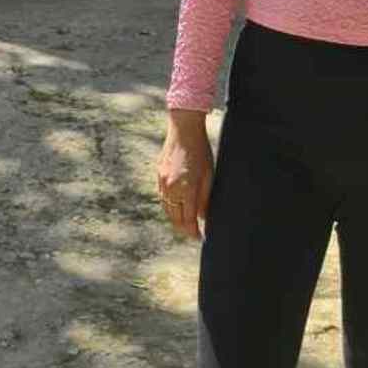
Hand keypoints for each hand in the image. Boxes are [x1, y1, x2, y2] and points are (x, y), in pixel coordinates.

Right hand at [157, 109, 213, 238]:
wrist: (183, 129)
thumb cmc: (200, 151)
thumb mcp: (208, 175)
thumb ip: (205, 198)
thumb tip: (203, 218)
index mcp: (185, 188)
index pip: (188, 219)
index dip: (193, 231)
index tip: (200, 237)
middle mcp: (171, 188)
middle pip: (175, 218)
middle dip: (184, 229)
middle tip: (193, 234)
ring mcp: (162, 182)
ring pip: (167, 210)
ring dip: (175, 219)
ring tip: (186, 224)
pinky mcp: (158, 176)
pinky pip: (162, 198)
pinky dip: (169, 206)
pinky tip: (177, 208)